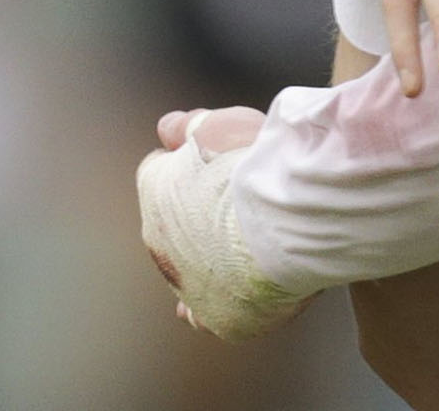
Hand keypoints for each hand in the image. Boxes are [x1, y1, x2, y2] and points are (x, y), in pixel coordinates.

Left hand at [139, 104, 309, 338]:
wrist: (284, 214)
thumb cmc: (255, 163)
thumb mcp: (221, 123)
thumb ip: (190, 126)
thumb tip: (168, 127)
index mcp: (155, 190)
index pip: (159, 173)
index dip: (191, 165)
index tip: (217, 163)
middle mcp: (158, 239)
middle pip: (175, 224)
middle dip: (201, 214)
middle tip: (242, 202)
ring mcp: (185, 282)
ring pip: (190, 271)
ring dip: (210, 260)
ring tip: (244, 251)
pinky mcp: (218, 315)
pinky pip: (210, 313)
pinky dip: (219, 304)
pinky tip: (236, 297)